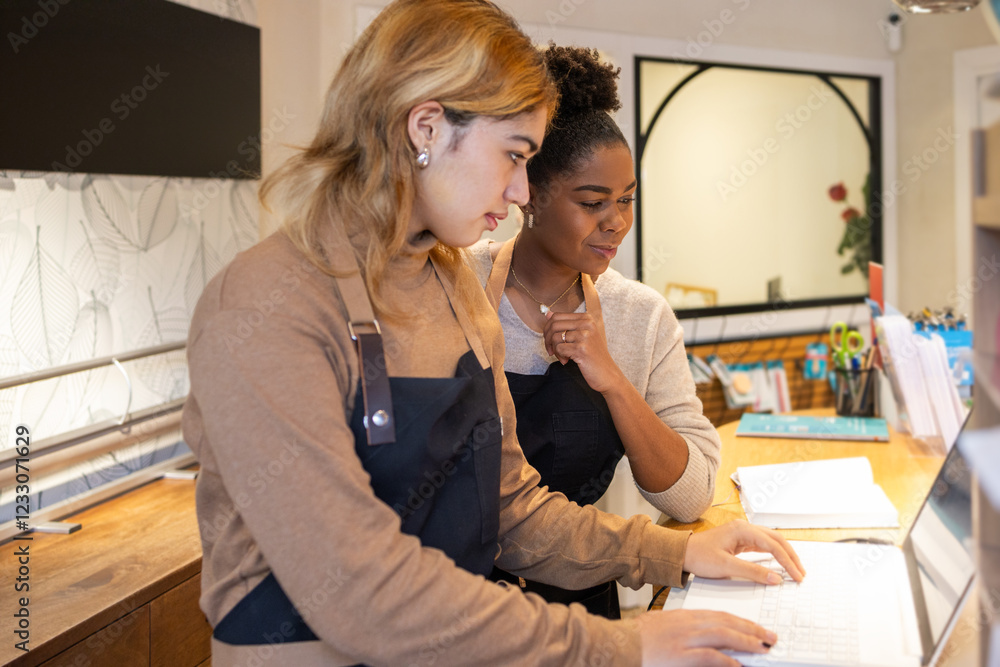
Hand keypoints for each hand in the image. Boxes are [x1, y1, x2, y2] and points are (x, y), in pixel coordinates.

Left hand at [543, 311, 624, 393]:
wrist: (607, 373)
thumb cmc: (592, 355)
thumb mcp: (581, 336)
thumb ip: (565, 324)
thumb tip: (547, 314)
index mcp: (586, 318)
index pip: (556, 316)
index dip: (548, 329)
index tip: (550, 340)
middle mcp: (586, 324)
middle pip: (554, 325)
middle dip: (547, 339)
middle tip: (551, 350)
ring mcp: (584, 336)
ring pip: (555, 337)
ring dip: (554, 350)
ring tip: (563, 357)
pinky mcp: (581, 349)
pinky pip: (559, 348)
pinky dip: (559, 356)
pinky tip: (566, 361)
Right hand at [636, 609, 775, 665]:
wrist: (621, 643)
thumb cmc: (638, 636)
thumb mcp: (663, 624)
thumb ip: (684, 628)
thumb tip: (702, 635)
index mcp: (685, 616)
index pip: (720, 615)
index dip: (741, 621)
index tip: (755, 626)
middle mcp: (689, 625)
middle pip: (727, 622)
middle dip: (751, 629)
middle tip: (769, 636)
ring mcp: (686, 640)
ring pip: (724, 636)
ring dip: (746, 641)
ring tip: (763, 648)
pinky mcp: (682, 656)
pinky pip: (710, 657)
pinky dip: (727, 660)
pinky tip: (739, 665)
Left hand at [683, 520, 804, 583]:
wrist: (682, 553)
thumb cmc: (699, 556)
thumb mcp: (726, 567)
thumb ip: (753, 572)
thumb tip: (776, 579)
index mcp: (742, 530)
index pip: (773, 545)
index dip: (787, 561)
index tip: (797, 576)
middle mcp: (745, 528)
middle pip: (776, 539)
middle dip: (791, 556)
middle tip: (801, 573)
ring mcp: (743, 533)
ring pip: (771, 541)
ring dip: (784, 555)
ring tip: (795, 569)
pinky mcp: (740, 540)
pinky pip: (763, 546)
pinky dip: (774, 555)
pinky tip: (780, 563)